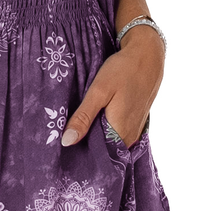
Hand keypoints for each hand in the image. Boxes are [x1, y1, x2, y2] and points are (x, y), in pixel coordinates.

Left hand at [61, 26, 163, 148]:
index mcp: (120, 133)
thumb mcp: (99, 92)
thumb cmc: (123, 70)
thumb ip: (84, 117)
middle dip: (85, 143)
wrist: (148, 55)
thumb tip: (67, 142)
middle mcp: (129, 137)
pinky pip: (117, 133)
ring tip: (78, 125)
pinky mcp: (136, 123)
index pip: (96, 155)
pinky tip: (94, 118)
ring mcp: (134, 131)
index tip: (63, 146)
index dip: (79, 153)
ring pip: (109, 140)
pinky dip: (105, 128)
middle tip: (66, 134)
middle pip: (103, 149)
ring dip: (94, 135)